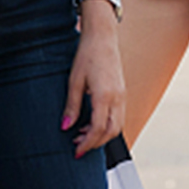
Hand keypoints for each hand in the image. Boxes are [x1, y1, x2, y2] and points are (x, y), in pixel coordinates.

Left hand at [62, 13, 125, 156]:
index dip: (87, 143)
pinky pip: (118, 116)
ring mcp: (122, 95)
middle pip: (112, 132)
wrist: (102, 37)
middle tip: (78, 145)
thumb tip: (65, 127)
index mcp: (105, 96)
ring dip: (101, 135)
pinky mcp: (122, 93)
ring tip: (82, 134)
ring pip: (117, 126)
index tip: (76, 151)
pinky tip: (92, 122)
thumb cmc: (87, 55)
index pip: (98, 129)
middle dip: (95, 143)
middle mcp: (118, 98)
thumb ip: (72, 106)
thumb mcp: (74, 81)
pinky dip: (106, 125)